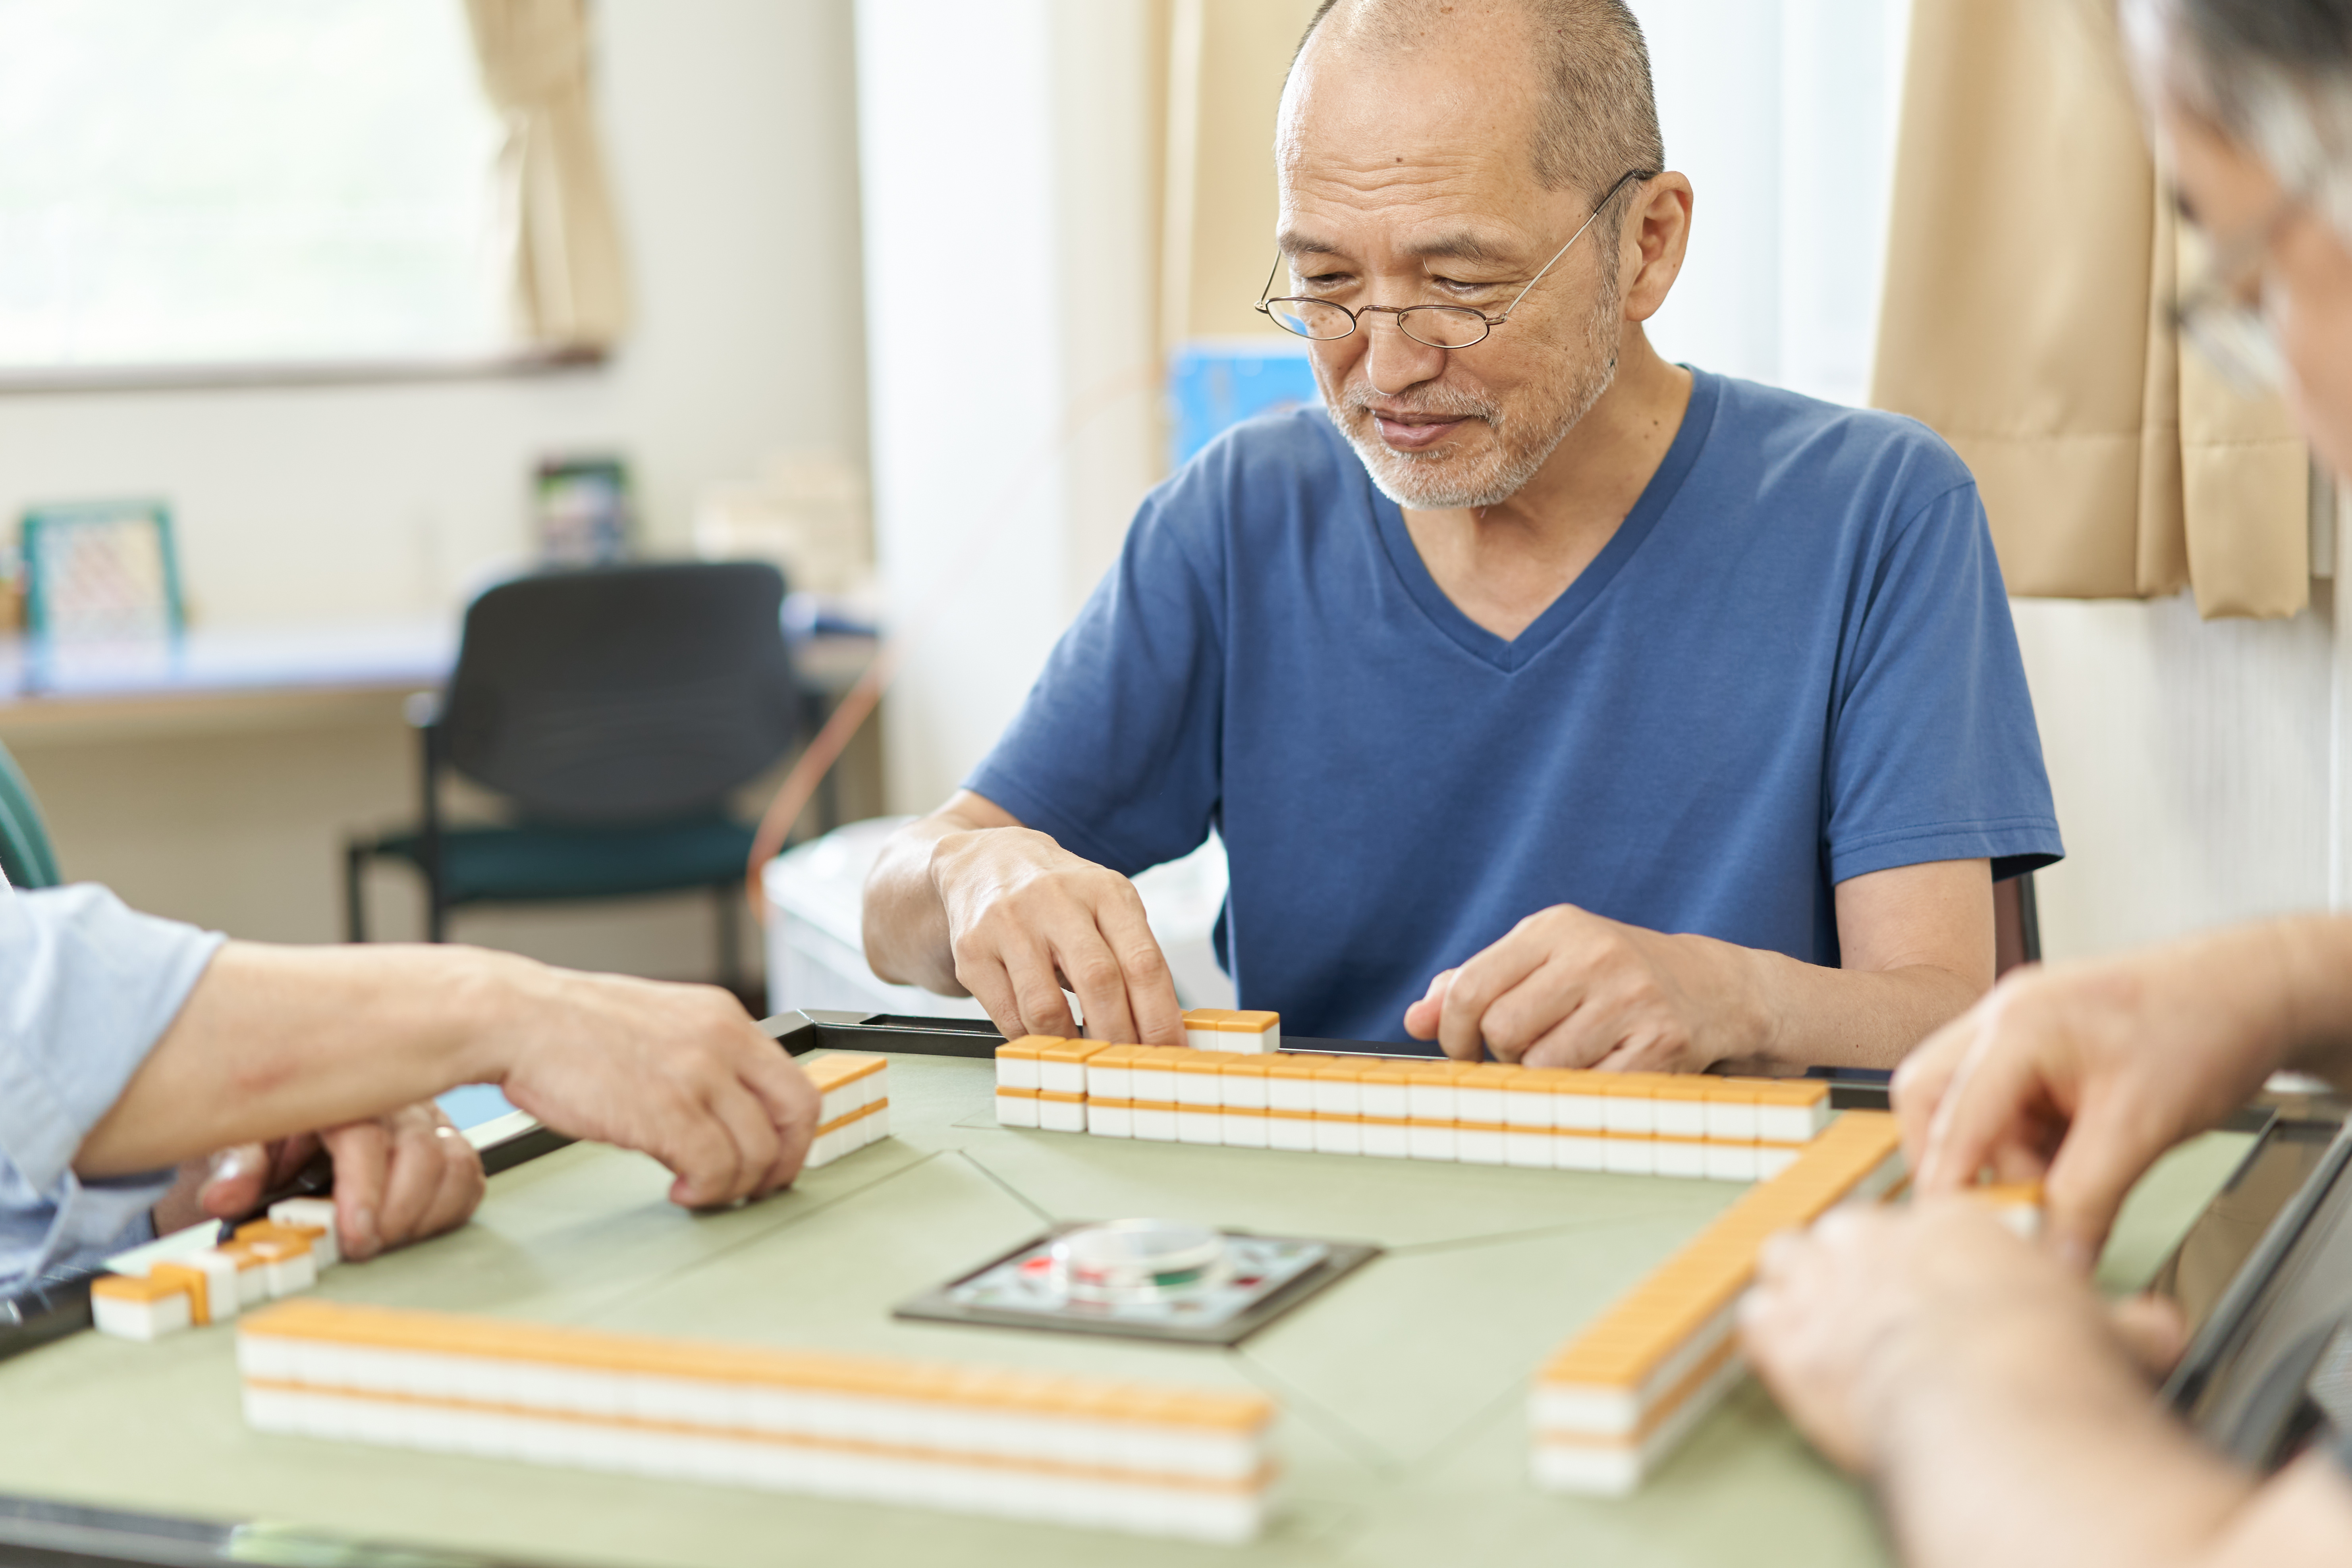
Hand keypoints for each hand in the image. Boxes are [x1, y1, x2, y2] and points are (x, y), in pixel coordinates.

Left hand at [165, 1102, 486, 1259]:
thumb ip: (236, 1165)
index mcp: (340, 1094)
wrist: (290, 1117)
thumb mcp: (240, 1138)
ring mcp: (425, 1120)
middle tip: (364, 1248)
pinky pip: (468, 1175)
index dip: (365, 1189)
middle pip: (421, 1151)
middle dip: (397, 1213)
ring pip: (454, 1162)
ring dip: (424, 1214)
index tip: (355, 1235)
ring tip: (385, 1238)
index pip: (366, 1135)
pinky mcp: (445, 1142)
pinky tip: (413, 1225)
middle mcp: (392, 1102)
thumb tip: (224, 1196)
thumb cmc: (269, 1127)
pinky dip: (449, 1207)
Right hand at [482, 969, 819, 1208]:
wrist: (518, 1019)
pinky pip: (715, 1168)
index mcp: (724, 1018)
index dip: (793, 1135)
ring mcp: (698, 1075)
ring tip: (700, 1191)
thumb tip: (727, 1110)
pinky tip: (680, 1191)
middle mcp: (723, 1041)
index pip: (795, 1084)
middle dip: (781, 1164)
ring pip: (757, 1152)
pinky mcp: (667, 1111)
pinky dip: (706, 1191)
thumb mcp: (662, 1025)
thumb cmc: (574, 1028)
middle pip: (796, 1117)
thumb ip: (703, 1058)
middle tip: (751, 1188)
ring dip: (735, 1186)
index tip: (774, 1159)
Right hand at [928, 824, 1183, 1045]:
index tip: (1169, 1052)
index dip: (1160, 1017)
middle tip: (1127, 1069)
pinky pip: (1007, 1015)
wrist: (985, 861)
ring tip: (1084, 1059)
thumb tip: (1160, 1029)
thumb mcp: (1107, 906)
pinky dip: (1030, 1039)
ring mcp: (1010, 923)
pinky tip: (1043, 1039)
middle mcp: (1057, 900)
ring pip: (1045, 1008)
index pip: (1144, 962)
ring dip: (1070, 1046)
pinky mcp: (972, 950)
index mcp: (1105, 891)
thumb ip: (1132, 956)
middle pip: (1099, 983)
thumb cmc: (1060, 896)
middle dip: (1120, 1037)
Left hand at [1402, 905, 1754, 1067]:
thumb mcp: (1541, 962)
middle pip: (1502, 1031)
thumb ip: (1473, 984)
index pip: (1472, 988)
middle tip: (1524, 1053)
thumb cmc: (1605, 979)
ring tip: (1567, 1058)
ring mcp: (1632, 999)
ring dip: (1542, 1077)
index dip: (1453, 1033)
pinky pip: (1588, 1089)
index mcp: (1556, 928)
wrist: (1709, 989)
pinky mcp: (1661, 1043)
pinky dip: (1580, 1091)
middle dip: (1502, 1055)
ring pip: (1542, 1067)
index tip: (1464, 1050)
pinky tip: (1599, 1071)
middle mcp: (1595, 955)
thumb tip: (1416, 1019)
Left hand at [1740, 1199, 2146, 1473]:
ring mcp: (1824, 1281)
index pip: (1922, 1222)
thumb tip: (2163, 1328)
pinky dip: (1773, 1335)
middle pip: (1847, 1231)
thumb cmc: (2045, 1364)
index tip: (1933, 1287)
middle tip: (1877, 1304)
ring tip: (1824, 1316)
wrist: (1990, 1405)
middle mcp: (1877, 1238)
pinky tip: (1791, 1353)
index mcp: (1951, 1224)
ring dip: (1802, 1286)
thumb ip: (2128, 1321)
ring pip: (1788, 1257)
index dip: (1924, 1259)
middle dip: (1857, 1265)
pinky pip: (1759, 1317)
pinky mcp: (1785, 1334)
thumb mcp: (2106, 1329)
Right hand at [1893, 927, 2302, 1266]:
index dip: (1950, 1181)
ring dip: (2002, 1154)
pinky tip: (2073, 1160)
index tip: (1955, 1235)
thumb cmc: (2207, 1029)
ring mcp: (2019, 1029)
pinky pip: (2009, 1105)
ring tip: (2060, 1183)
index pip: (1955, 1116)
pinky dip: (2030, 1144)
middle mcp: (2004, 1019)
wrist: (2256, 991)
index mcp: (2018, 1025)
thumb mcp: (2142, 1127)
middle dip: (1954, 1158)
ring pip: (1969, 1105)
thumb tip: (2057, 1259)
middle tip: (1995, 1205)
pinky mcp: (2042, 1049)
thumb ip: (2089, 1199)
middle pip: (1930, 1098)